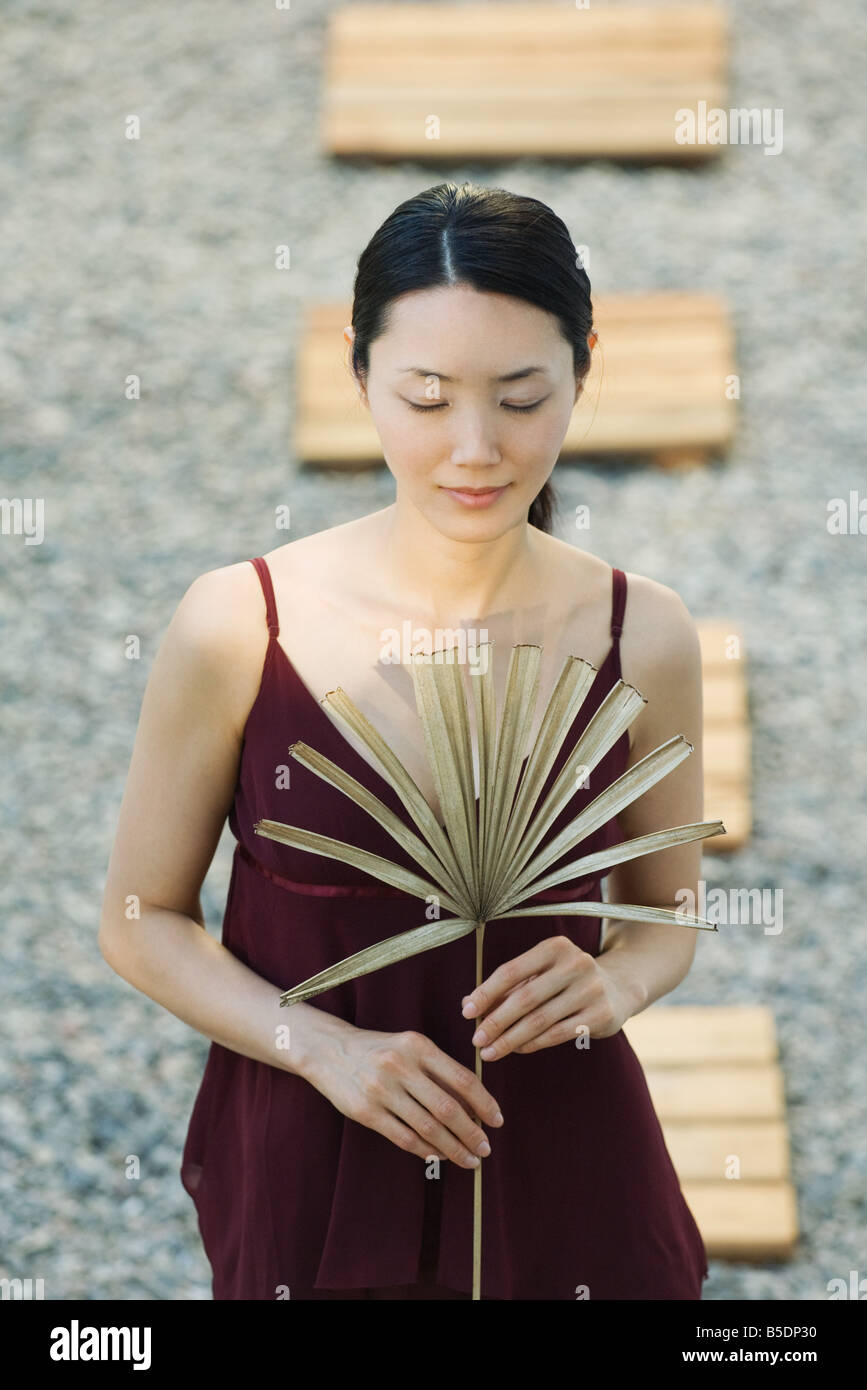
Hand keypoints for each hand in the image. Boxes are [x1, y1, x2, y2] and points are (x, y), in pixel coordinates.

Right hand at [306, 1023, 503, 1168]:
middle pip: (448, 1108)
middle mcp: (400, 1066)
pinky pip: (404, 1138)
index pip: (462, 1079)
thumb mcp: (410, 1047)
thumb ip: (439, 1071)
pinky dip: (426, 1151)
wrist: (328, 1050)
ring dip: (453, 1149)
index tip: (497, 1121)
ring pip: (428, 1128)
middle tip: (485, 1149)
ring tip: (469, 1160)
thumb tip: (474, 1107)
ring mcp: (381, 1090)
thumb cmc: (379, 1050)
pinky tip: (438, 1157)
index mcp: (418, 1046)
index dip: (484, 1103)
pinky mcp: (365, 1112)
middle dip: (472, 1133)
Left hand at [461, 935, 637, 1058]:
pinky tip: (516, 1050)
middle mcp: (575, 964)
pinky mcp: (601, 1015)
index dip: (486, 992)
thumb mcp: (539, 974)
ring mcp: (591, 989)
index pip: (512, 970)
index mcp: (555, 947)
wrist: (618, 988)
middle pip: (525, 998)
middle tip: (476, 1040)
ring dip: (510, 1039)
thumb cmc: (565, 980)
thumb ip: (507, 987)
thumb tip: (467, 1003)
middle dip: (496, 1021)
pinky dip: (533, 1044)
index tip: (466, 1012)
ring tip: (490, 1051)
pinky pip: (557, 1034)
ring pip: (540, 1020)